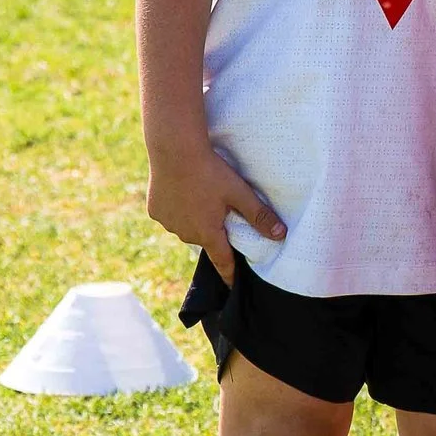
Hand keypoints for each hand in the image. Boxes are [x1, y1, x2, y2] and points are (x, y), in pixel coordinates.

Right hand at [146, 138, 285, 282]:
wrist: (174, 149)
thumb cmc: (210, 171)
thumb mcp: (239, 192)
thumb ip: (259, 215)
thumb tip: (281, 235)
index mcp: (208, 233)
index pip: (222, 261)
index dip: (229, 274)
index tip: (232, 285)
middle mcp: (186, 234)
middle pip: (205, 238)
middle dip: (213, 230)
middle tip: (219, 210)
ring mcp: (168, 223)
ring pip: (186, 226)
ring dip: (194, 218)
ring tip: (200, 195)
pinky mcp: (155, 211)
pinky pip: (170, 215)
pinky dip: (177, 207)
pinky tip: (182, 189)